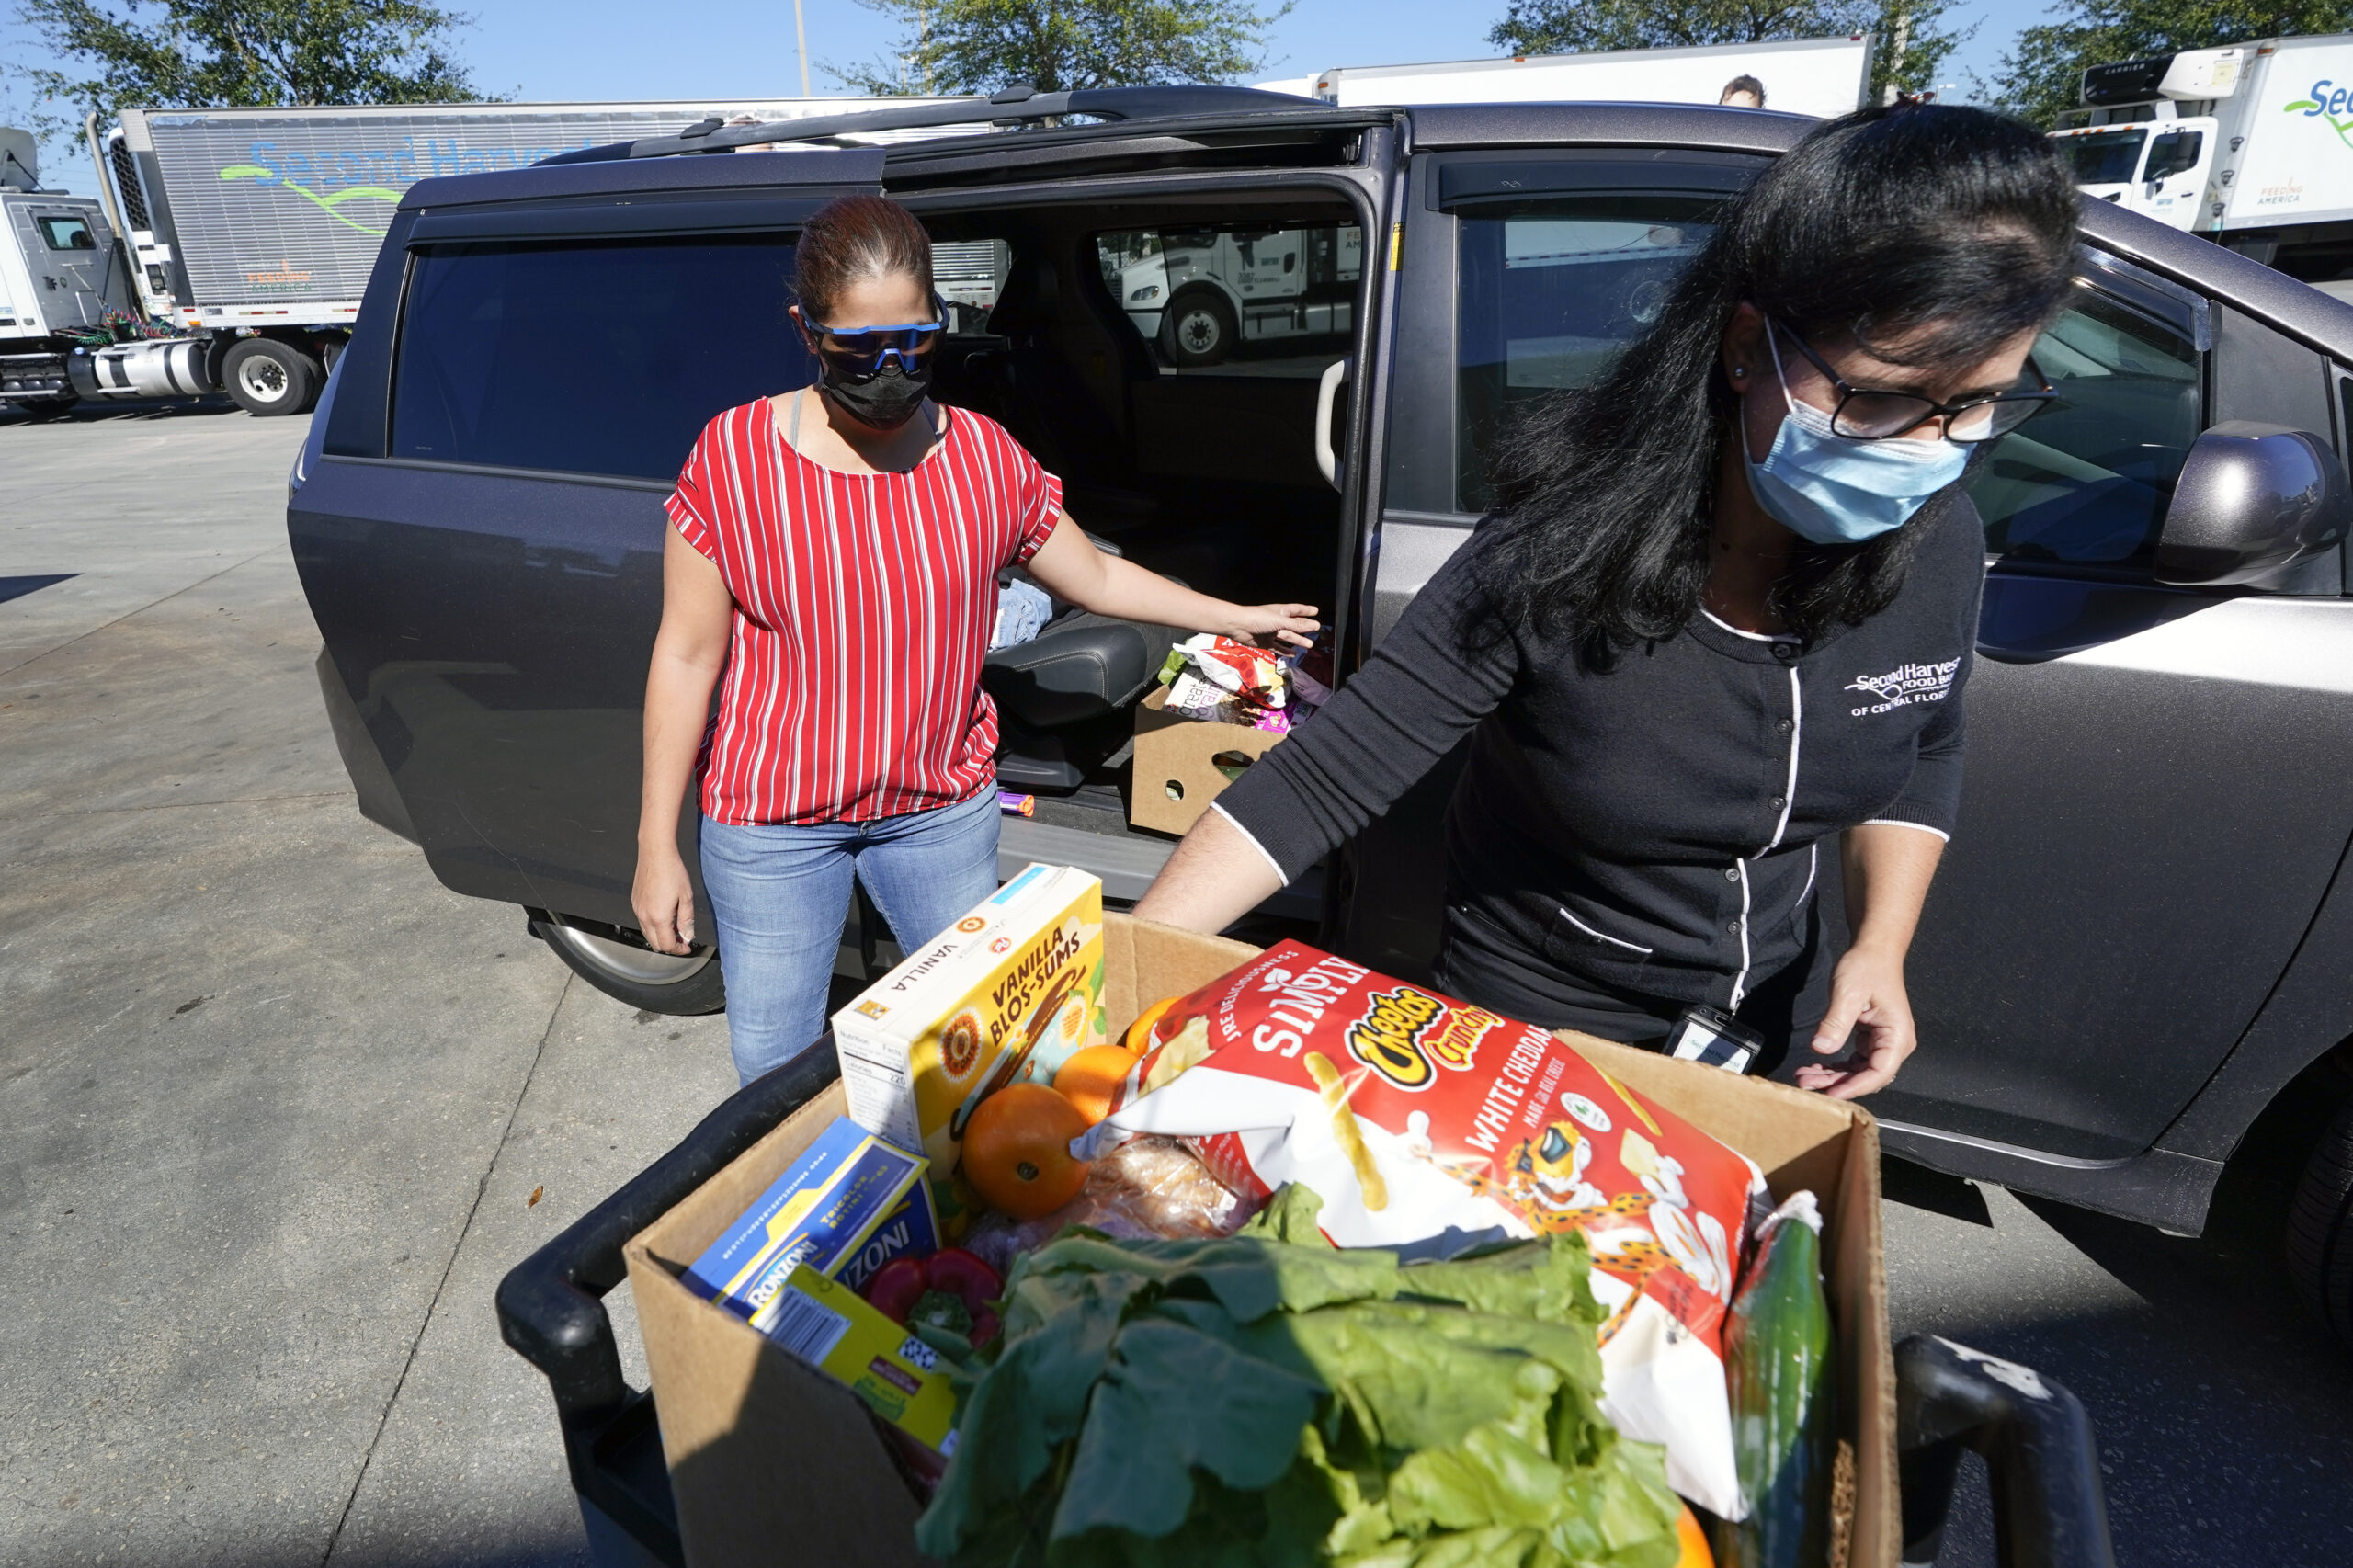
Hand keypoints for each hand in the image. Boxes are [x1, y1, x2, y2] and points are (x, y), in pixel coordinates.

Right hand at [632, 846, 697, 954]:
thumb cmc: (672, 871)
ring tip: (675, 928)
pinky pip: (643, 922)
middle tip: (683, 940)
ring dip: (661, 936)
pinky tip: (665, 917)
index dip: (679, 950)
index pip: (667, 945)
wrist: (655, 853)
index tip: (687, 947)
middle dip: (670, 946)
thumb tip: (687, 936)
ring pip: (648, 934)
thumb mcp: (686, 897)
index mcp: (658, 917)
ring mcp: (637, 910)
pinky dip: (653, 926)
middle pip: (655, 944)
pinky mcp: (634, 903)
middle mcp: (644, 916)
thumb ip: (687, 920)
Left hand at [1224, 602, 1319, 648]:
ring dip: (1298, 640)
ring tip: (1310, 645)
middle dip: (1305, 627)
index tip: (1316, 611)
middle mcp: (1277, 621)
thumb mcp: (1280, 621)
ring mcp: (1271, 632)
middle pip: (1294, 624)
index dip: (1306, 610)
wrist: (1238, 626)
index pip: (1296, 610)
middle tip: (1317, 629)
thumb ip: (1296, 625)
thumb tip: (1314, 625)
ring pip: (1288, 637)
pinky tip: (1293, 654)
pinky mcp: (1266, 643)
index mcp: (1280, 612)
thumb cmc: (1258, 618)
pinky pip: (1278, 648)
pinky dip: (1285, 651)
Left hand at [1792, 944, 1915, 1098]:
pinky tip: (1816, 1068)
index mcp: (1898, 1035)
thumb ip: (1836, 1022)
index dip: (1854, 1087)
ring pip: (1858, 1071)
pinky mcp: (1871, 1040)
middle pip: (1867, 1076)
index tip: (1829, 1094)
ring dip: (1833, 1077)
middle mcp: (1895, 1043)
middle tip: (1805, 1084)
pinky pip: (1855, 1061)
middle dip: (1836, 1084)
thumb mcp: (1848, 993)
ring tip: (1804, 1077)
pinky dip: (1836, 1067)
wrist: (1873, 952)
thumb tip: (1821, 1048)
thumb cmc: (1867, 967)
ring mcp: (1884, 1043)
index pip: (1878, 1072)